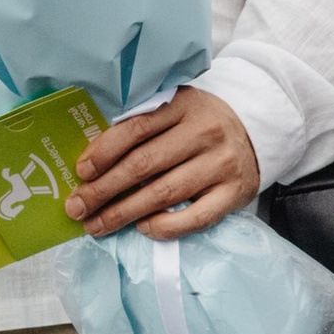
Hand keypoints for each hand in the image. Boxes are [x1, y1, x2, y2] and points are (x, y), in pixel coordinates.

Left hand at [69, 87, 259, 240]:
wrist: (257, 129)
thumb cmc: (199, 123)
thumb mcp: (174, 109)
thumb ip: (141, 125)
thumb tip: (91, 162)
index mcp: (182, 105)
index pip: (135, 129)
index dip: (104, 152)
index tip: (81, 172)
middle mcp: (203, 132)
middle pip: (144, 165)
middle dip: (103, 190)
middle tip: (76, 207)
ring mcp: (220, 164)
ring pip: (164, 193)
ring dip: (124, 213)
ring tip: (97, 225)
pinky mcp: (234, 192)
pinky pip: (196, 217)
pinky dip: (166, 226)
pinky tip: (142, 228)